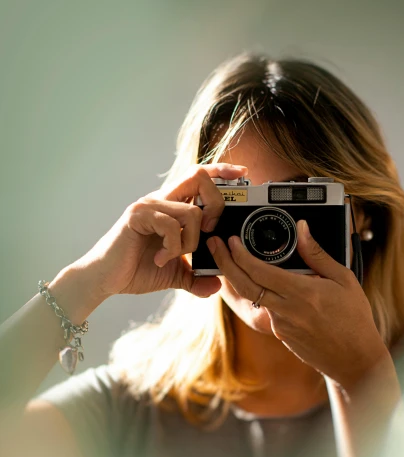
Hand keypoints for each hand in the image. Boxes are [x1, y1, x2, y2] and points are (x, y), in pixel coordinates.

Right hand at [70, 162, 247, 299]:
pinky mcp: (138, 216)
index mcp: (172, 206)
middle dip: (216, 204)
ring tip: (173, 256)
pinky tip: (160, 258)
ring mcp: (149, 205)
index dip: (222, 171)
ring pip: (191, 211)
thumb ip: (197, 277)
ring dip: (191, 241)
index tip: (243, 174)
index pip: (200, 176)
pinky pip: (171, 225)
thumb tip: (218, 286)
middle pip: (199, 176)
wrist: (106, 280)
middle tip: (208, 231)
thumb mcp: (176, 275)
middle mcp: (162, 199)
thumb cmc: (137, 270)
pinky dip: (173, 247)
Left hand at [208, 219, 389, 389]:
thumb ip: (318, 254)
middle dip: (225, 263)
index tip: (231, 240)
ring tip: (231, 260)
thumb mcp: (343, 279)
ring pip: (252, 297)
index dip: (240, 254)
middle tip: (215, 246)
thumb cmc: (354, 319)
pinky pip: (265, 309)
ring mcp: (281, 325)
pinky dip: (258, 294)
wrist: (354, 359)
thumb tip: (303, 229)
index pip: (260, 271)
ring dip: (238, 278)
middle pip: (244, 285)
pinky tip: (259, 283)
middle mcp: (286, 311)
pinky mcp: (281, 335)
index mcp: (302, 293)